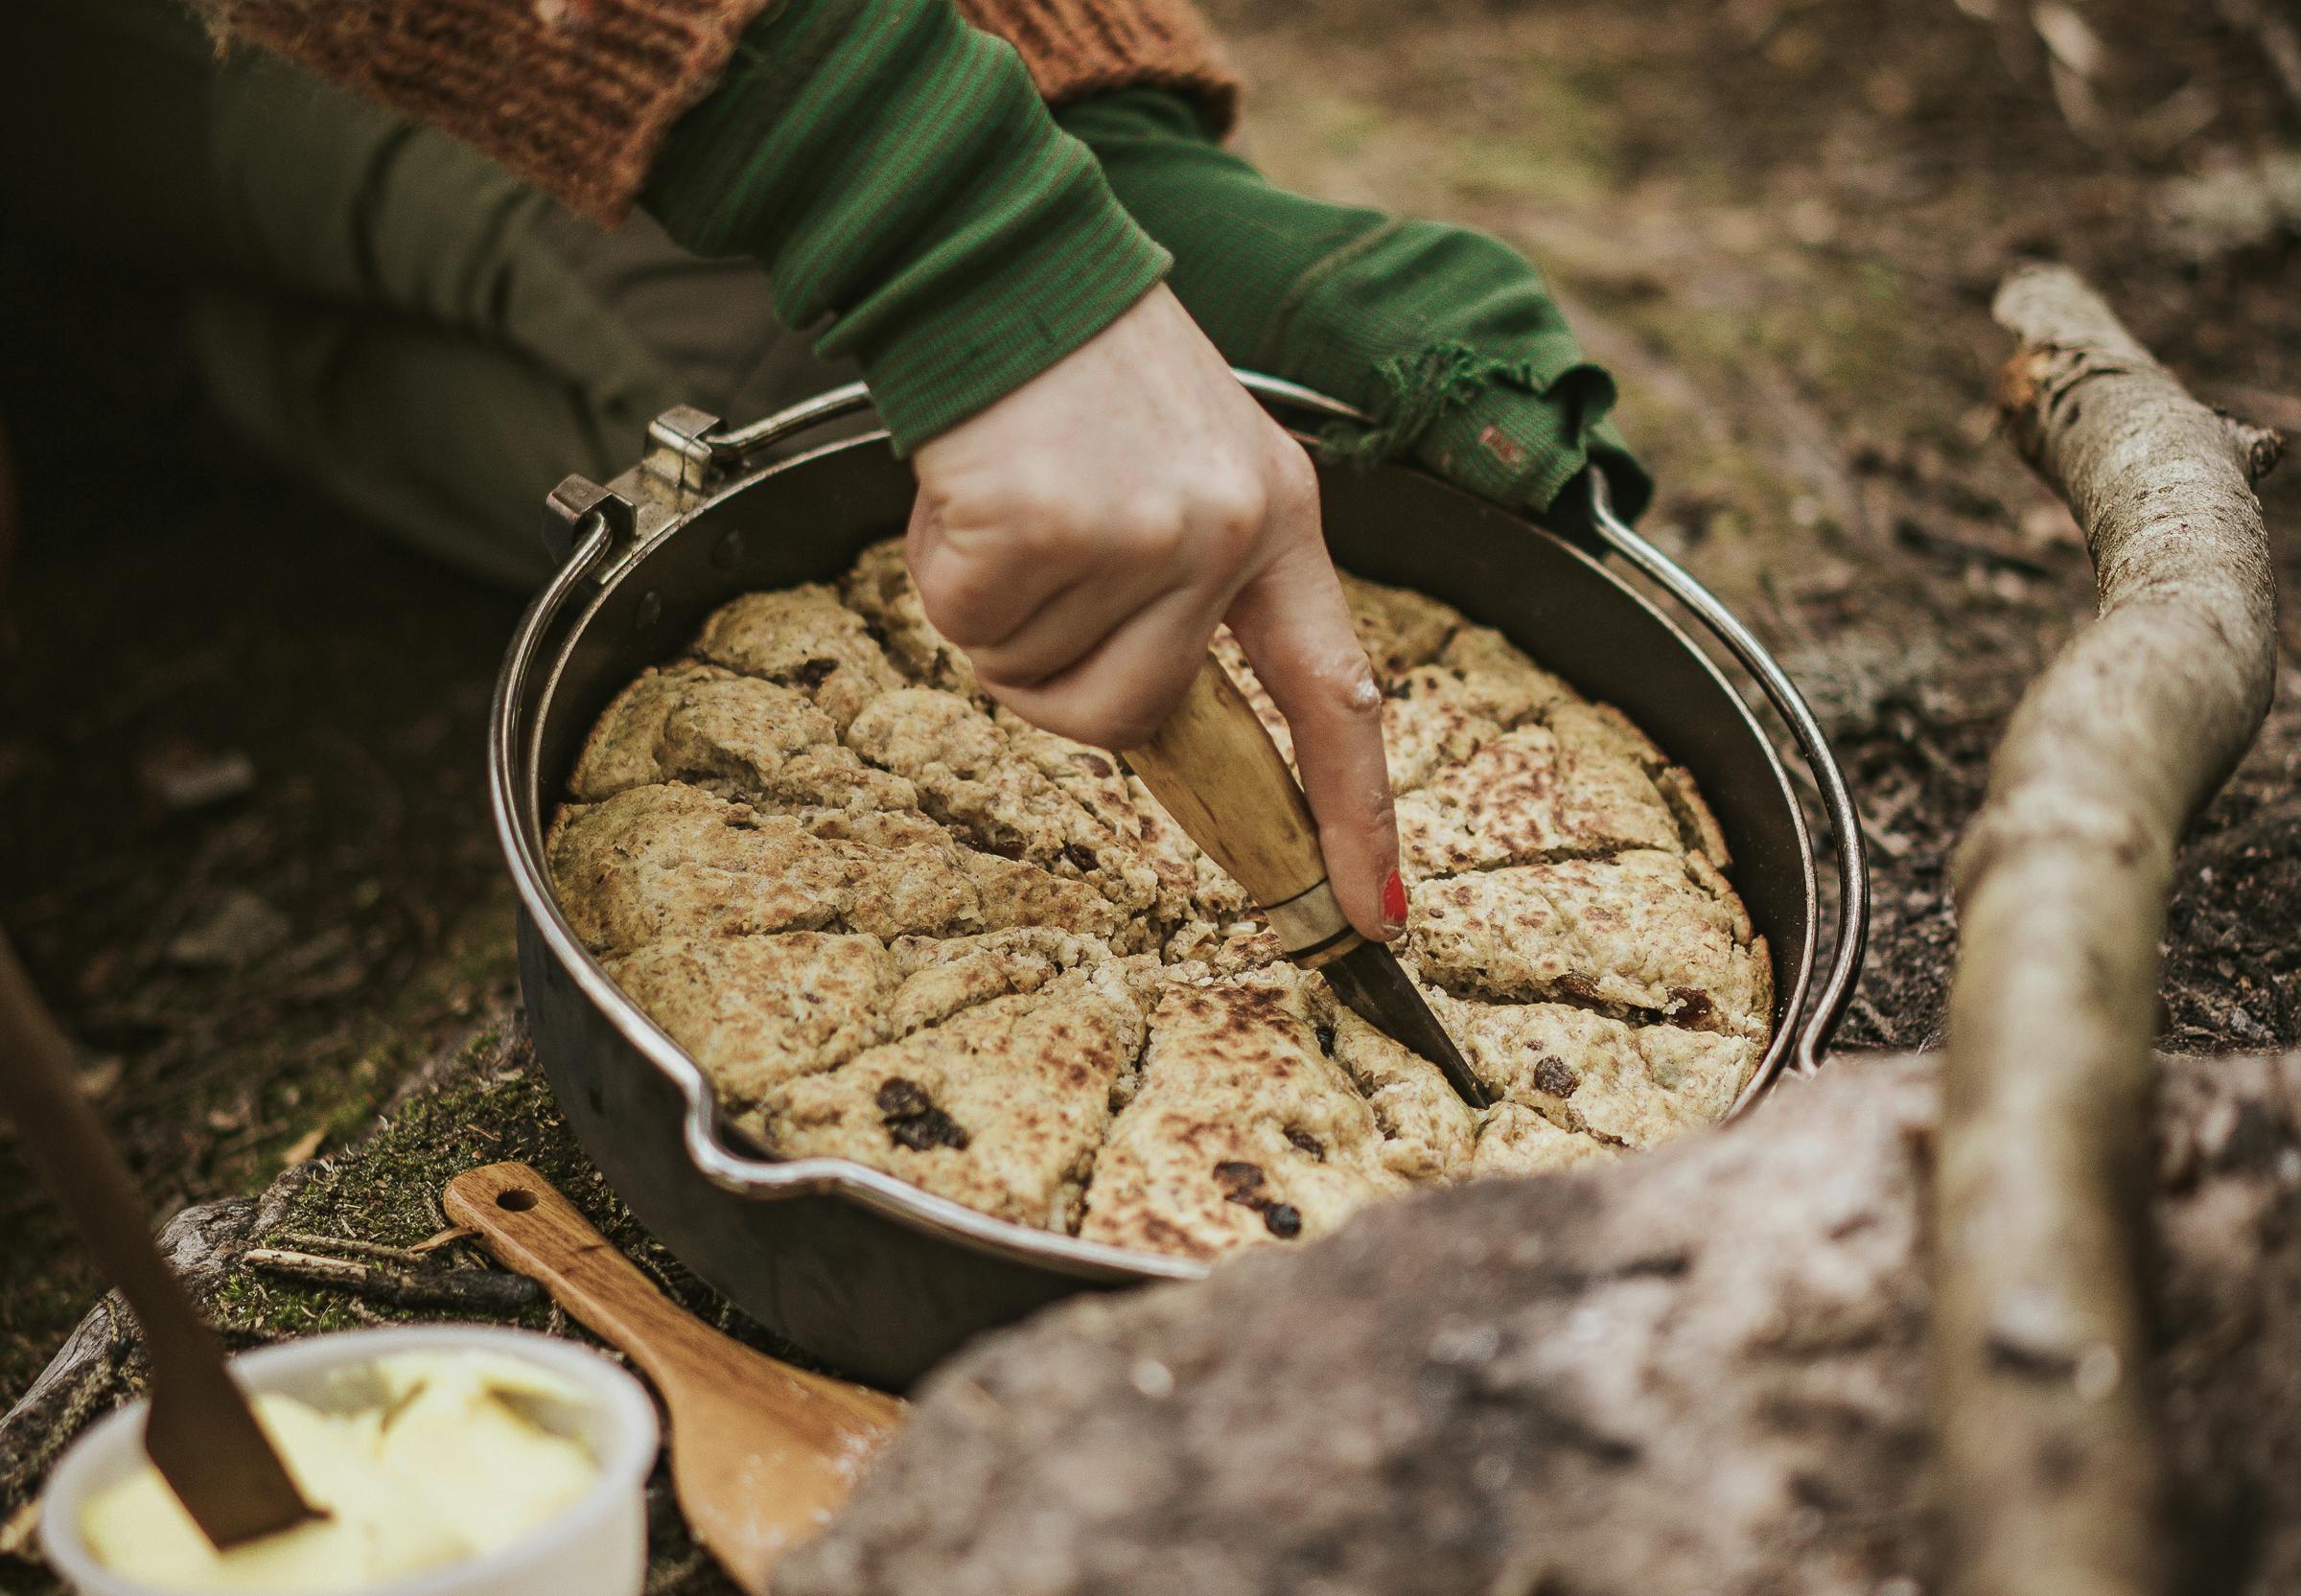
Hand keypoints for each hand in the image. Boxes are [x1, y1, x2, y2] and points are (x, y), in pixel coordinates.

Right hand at [905, 285, 1401, 941]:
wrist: (1004, 263)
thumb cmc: (1087, 378)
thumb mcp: (1193, 466)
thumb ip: (1193, 589)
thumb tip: (1149, 724)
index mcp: (1281, 520)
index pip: (1336, 694)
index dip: (1357, 815)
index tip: (1377, 914)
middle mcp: (1228, 532)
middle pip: (1132, 715)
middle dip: (1057, 676)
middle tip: (1035, 569)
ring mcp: (1143, 532)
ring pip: (1037, 678)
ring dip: (997, 616)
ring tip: (1013, 503)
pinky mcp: (1047, 524)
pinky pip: (969, 627)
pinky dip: (945, 575)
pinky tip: (970, 491)